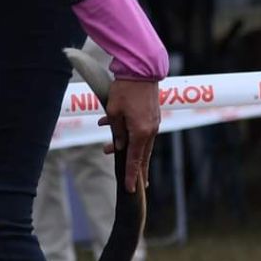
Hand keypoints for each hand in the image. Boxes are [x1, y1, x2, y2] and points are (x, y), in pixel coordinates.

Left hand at [98, 78, 159, 192]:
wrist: (141, 69)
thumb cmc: (125, 90)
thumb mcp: (114, 113)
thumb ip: (117, 132)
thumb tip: (120, 147)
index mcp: (141, 133)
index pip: (135, 160)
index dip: (132, 176)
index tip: (132, 190)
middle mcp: (150, 130)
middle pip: (142, 156)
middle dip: (137, 170)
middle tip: (136, 186)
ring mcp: (153, 122)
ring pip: (140, 142)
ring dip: (125, 147)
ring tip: (107, 149)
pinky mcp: (152, 115)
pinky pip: (140, 130)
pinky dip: (127, 132)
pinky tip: (108, 126)